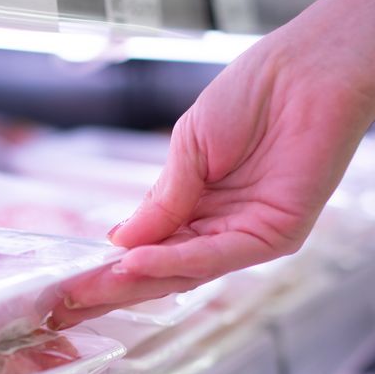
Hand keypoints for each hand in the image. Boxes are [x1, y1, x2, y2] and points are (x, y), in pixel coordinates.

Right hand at [50, 16, 374, 328]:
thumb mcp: (189, 148)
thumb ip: (161, 200)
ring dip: (138, 280)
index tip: (69, 281)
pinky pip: (217, 256)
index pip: (150, 247)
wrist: (305, 71)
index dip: (111, 265)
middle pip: (164, 269)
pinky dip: (174, 261)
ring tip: (93, 286)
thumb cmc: (253, 95)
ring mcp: (249, 236)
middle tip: (69, 301)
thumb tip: (119, 241)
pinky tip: (136, 261)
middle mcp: (223, 227)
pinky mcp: (276, 236)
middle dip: (115, 286)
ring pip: (186, 271)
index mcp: (199, 205)